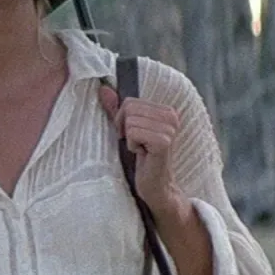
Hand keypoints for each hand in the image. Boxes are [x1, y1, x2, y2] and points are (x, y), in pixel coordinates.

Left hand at [98, 85, 186, 215]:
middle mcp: (171, 116)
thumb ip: (117, 109)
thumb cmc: (142, 157)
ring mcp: (169, 129)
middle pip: (129, 108)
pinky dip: (132, 146)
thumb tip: (103, 89)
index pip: (129, 101)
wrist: (155, 185)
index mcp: (166, 110)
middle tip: (137, 143)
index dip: (123, 120)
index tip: (133, 135)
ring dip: (130, 139)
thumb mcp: (128, 129)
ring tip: (142, 149)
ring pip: (130, 121)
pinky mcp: (163, 141)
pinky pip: (133, 133)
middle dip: (125, 128)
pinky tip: (143, 154)